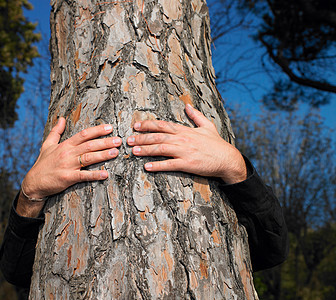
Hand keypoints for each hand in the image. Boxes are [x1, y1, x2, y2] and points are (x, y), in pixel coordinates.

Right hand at [17, 117, 121, 216]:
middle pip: (89, 145)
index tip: (110, 128)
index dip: (97, 130)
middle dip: (105, 142)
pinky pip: (84, 176)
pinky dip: (95, 175)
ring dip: (103, 155)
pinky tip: (105, 174)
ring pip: (89, 158)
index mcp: (65, 145)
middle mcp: (67, 153)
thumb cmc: (42, 164)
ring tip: (116, 152)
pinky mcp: (68, 178)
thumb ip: (56, 131)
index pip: (83, 134)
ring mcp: (68, 165)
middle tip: (119, 140)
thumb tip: (61, 118)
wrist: (33, 183)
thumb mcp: (47, 145)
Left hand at [127, 104, 246, 183]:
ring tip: (133, 151)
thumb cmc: (217, 144)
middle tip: (128, 140)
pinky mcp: (188, 164)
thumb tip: (187, 106)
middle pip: (158, 137)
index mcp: (185, 130)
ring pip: (161, 149)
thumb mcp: (208, 126)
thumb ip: (196, 116)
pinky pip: (170, 165)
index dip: (148, 125)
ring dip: (146, 150)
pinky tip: (147, 167)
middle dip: (142, 138)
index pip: (163, 125)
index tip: (136, 126)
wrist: (228, 159)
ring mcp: (185, 152)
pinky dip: (158, 166)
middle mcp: (183, 139)